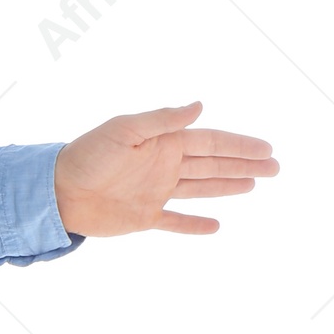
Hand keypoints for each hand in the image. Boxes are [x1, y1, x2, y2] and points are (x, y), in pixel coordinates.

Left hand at [54, 102, 277, 238]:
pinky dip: (194, 226)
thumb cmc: (87, 155)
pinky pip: (176, 222)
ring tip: (255, 185)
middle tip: (276, 167)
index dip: (240, 145)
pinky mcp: (144, 217)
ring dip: (228, 187)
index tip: (267, 149)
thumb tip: (200, 106)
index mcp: (164, 142)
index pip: (212, 142)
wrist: (58, 191)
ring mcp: (156, 192)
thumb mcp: (124, 130)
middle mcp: (164, 165)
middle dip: (244, 164)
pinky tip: (215, 227)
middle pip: (214, 164)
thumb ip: (163, 120)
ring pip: (202, 189)